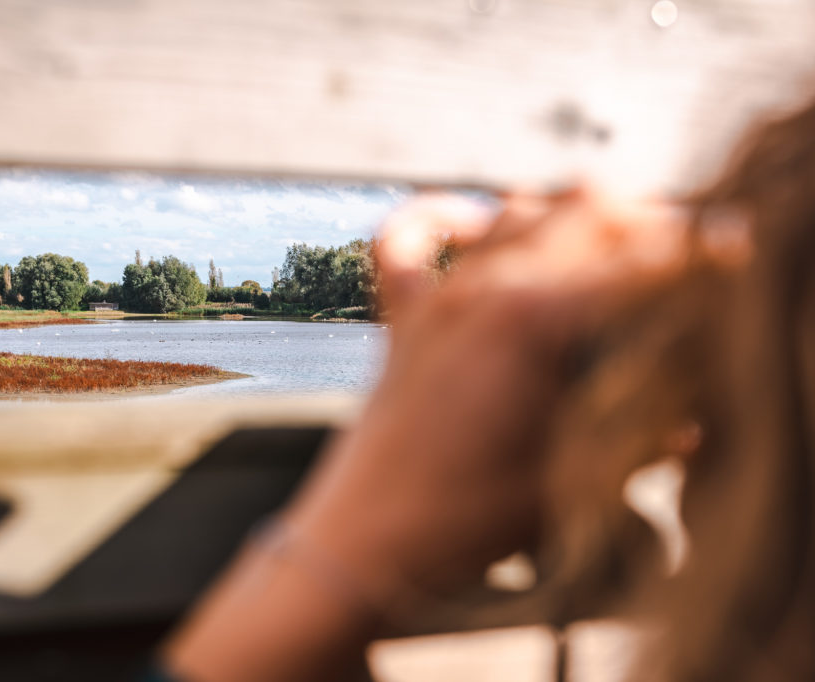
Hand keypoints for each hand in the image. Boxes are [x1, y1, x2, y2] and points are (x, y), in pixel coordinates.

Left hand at [285, 189, 688, 603]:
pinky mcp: (401, 319)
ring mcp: (438, 297)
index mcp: (538, 320)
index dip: (696, 261)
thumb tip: (691, 421)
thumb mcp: (577, 481)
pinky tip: (470, 217)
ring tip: (610, 239)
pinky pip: (404, 240)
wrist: (365, 545)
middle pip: (585, 210)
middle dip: (646, 222)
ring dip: (567, 214)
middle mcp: (487, 288)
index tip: (728, 268)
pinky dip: (437, 217)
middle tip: (682, 259)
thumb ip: (640, 439)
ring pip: (512, 211)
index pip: (641, 265)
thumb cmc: (465, 521)